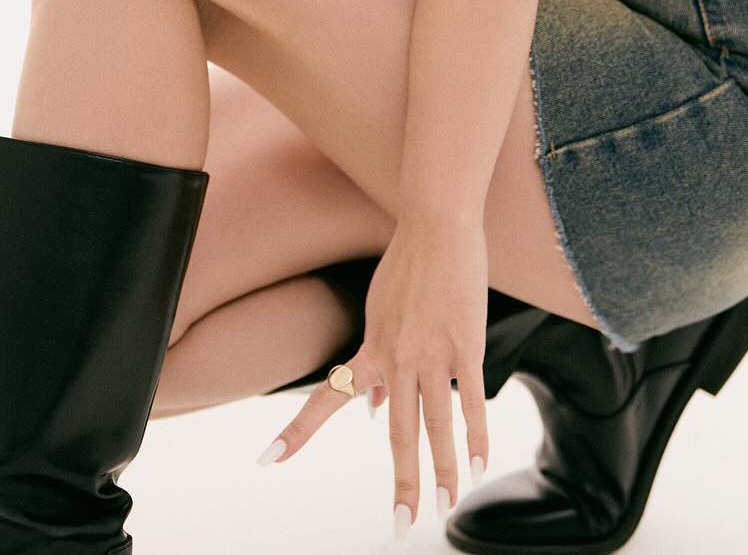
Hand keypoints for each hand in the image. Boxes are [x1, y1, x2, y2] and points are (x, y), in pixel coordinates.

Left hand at [254, 216, 490, 538]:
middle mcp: (397, 358)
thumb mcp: (379, 311)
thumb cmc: (409, 264)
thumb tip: (371, 408)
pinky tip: (479, 464)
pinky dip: (476, 436)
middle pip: (397, 432)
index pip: (327, 397)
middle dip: (402, 482)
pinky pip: (471, 400)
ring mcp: (432, 354)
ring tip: (447, 505)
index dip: (297, 430)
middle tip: (402, 525)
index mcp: (371, 349)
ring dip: (443, 470)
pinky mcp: (465, 344)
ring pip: (435, 424)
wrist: (436, 224)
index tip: (268, 459)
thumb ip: (375, 360)